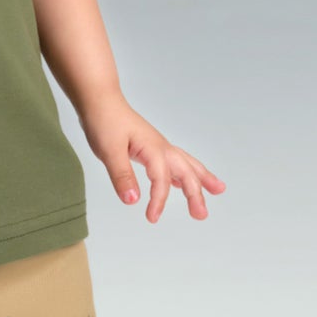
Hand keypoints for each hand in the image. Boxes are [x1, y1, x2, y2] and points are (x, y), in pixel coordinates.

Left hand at [79, 91, 225, 222]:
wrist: (99, 99)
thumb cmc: (103, 120)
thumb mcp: (108, 150)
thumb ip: (122, 175)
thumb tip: (133, 201)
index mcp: (153, 149)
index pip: (162, 179)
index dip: (159, 200)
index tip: (152, 217)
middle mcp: (160, 147)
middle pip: (186, 171)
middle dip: (196, 193)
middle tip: (202, 215)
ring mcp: (157, 145)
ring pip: (185, 163)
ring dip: (200, 178)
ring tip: (217, 190)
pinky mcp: (150, 146)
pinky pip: (174, 161)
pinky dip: (182, 173)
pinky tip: (181, 183)